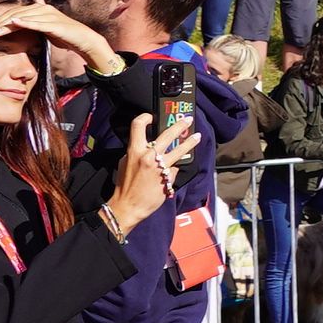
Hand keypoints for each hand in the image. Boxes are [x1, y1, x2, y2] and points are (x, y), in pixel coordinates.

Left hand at [0, 0, 123, 76]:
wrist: (86, 42)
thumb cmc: (65, 36)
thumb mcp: (47, 28)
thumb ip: (34, 22)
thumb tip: (23, 22)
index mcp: (40, 9)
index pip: (15, 11)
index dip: (0, 19)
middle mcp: (44, 9)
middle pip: (16, 13)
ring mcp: (50, 15)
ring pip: (23, 18)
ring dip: (6, 25)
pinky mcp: (56, 24)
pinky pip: (37, 23)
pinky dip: (25, 22)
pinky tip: (14, 24)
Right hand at [99, 114, 203, 236]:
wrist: (129, 206)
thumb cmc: (125, 185)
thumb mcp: (126, 163)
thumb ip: (137, 152)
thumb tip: (148, 145)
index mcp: (134, 151)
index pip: (138, 126)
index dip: (146, 117)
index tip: (153, 116)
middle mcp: (148, 156)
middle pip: (167, 134)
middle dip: (179, 125)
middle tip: (188, 120)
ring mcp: (160, 167)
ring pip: (179, 150)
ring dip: (190, 142)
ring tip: (197, 137)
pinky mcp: (169, 177)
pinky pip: (175, 168)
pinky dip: (174, 169)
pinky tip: (171, 172)